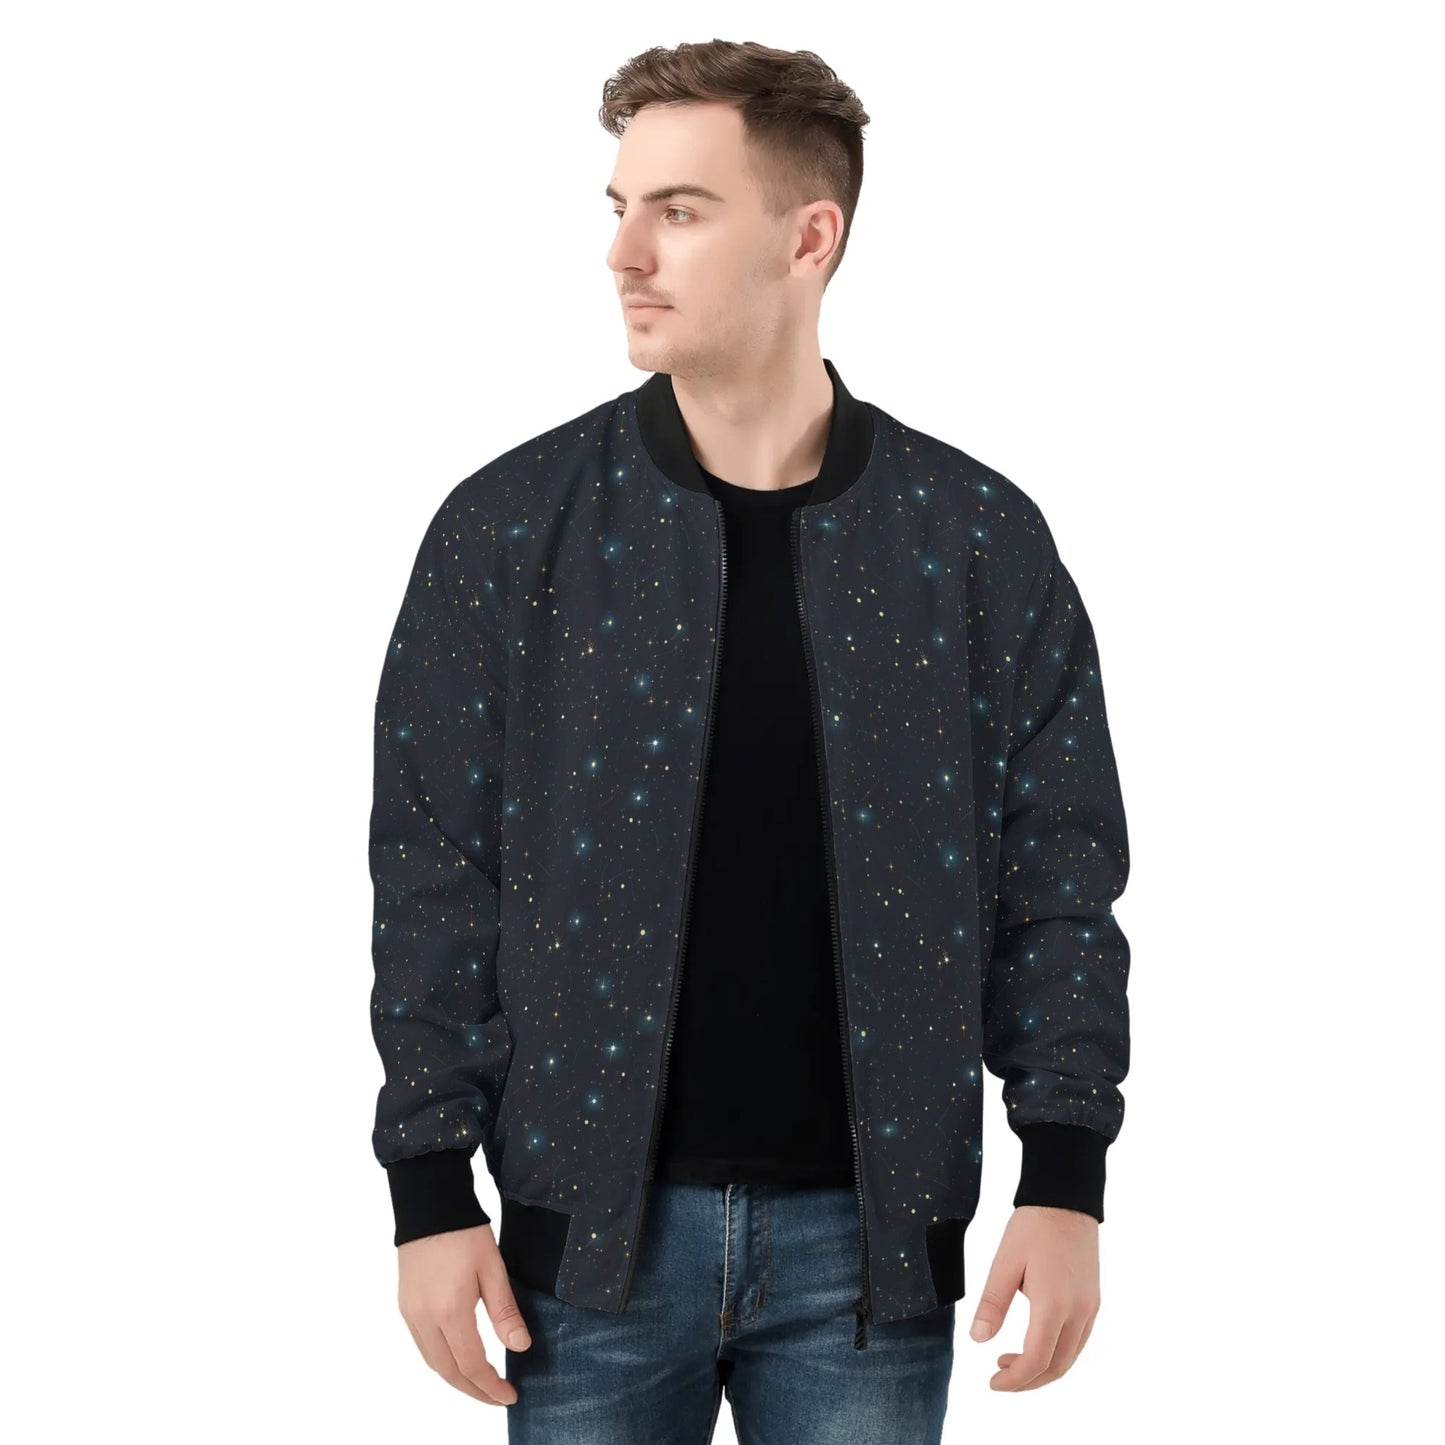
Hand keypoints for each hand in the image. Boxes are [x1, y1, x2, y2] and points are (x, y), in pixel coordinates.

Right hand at [396, 1223, 531, 1405]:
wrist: (430, 1206)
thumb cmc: (466, 1233)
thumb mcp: (493, 1268)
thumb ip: (505, 1311)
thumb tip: (520, 1347)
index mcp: (450, 1310)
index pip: (472, 1364)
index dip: (491, 1386)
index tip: (510, 1395)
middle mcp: (425, 1319)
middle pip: (449, 1372)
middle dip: (474, 1390)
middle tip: (498, 1397)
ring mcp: (410, 1314)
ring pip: (433, 1363)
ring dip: (457, 1379)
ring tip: (482, 1384)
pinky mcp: (405, 1307)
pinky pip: (423, 1346)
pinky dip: (442, 1361)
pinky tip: (458, 1359)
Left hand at [967, 1205, 1100, 1390]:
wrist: (1066, 1200)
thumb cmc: (1033, 1227)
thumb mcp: (1004, 1263)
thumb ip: (992, 1303)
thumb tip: (978, 1340)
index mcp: (1054, 1304)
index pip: (1037, 1360)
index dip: (1015, 1380)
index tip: (993, 1382)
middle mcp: (1078, 1312)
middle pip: (1057, 1367)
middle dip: (1027, 1381)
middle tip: (999, 1375)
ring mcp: (1090, 1308)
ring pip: (1070, 1358)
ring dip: (1043, 1369)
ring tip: (1011, 1361)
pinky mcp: (1093, 1301)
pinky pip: (1078, 1341)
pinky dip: (1057, 1353)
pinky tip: (1036, 1343)